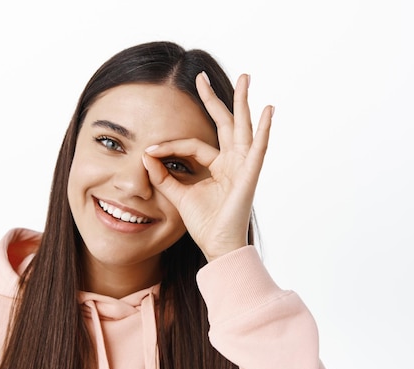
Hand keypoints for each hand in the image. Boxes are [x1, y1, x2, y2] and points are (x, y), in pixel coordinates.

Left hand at [142, 72, 273, 260]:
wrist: (217, 246)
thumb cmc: (204, 224)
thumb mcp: (178, 195)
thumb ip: (164, 176)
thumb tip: (145, 156)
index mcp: (218, 166)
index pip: (192, 144)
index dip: (170, 145)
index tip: (149, 149)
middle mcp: (232, 162)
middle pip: (224, 123)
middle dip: (215, 99)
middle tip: (202, 77)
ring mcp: (243, 166)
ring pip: (243, 128)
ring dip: (243, 103)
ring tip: (246, 78)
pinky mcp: (250, 176)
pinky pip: (258, 150)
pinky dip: (264, 131)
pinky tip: (268, 111)